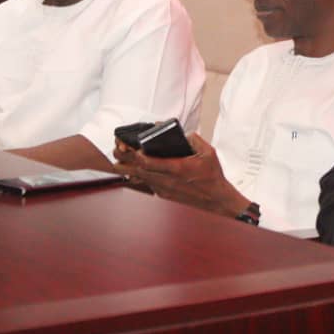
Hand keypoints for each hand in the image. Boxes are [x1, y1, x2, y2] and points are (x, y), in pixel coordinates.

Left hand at [112, 132, 247, 216]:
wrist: (216, 199)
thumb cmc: (212, 177)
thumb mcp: (209, 153)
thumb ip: (195, 140)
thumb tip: (183, 133)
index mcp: (178, 168)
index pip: (150, 162)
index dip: (136, 155)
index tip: (131, 147)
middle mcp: (168, 180)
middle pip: (139, 170)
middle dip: (125, 161)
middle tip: (116, 151)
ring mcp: (164, 189)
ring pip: (141, 178)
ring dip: (129, 170)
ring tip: (118, 161)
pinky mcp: (164, 195)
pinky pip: (148, 184)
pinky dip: (139, 177)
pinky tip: (133, 171)